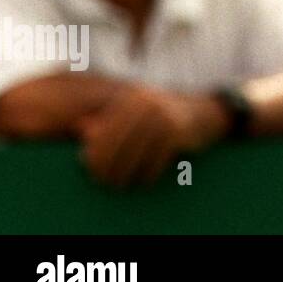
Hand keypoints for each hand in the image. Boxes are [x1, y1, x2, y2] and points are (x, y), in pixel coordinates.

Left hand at [76, 86, 227, 187]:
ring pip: (135, 153)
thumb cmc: (161, 114)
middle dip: (108, 165)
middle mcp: (147, 104)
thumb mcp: (134, 112)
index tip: (89, 168)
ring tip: (120, 184)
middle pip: (117, 142)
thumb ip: (106, 119)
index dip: (95, 151)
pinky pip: (156, 160)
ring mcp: (163, 117)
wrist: (203, 112)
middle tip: (104, 181)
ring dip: (126, 173)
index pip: (105, 128)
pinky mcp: (178, 132)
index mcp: (132, 98)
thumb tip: (79, 130)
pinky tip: (144, 180)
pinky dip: (148, 173)